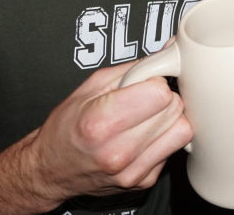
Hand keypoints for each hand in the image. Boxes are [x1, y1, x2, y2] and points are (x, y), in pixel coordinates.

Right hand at [23, 61, 192, 204]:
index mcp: (100, 123)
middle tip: (145, 100)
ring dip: (170, 119)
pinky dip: (164, 138)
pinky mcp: (143, 182)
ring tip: (148, 117)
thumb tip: (169, 52)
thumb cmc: (67, 127)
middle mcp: (117, 152)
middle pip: (174, 109)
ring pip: (182, 131)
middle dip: (164, 98)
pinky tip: (145, 136)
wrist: (51, 170)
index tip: (145, 83)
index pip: (160, 93)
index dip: (155, 82)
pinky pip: (174, 150)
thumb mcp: (91, 87)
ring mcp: (132, 171)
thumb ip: (133, 68)